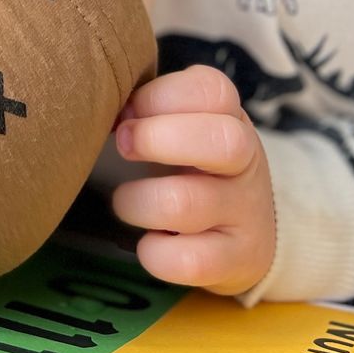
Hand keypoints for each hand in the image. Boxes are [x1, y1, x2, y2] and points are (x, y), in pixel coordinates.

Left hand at [110, 65, 274, 296]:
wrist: (247, 232)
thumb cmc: (195, 164)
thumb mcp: (185, 125)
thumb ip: (150, 108)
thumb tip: (106, 112)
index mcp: (230, 117)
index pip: (212, 90)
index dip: (159, 97)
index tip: (128, 112)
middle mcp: (247, 163)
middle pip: (222, 142)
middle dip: (155, 139)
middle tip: (122, 145)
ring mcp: (245, 214)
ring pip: (186, 203)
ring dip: (136, 201)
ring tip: (126, 201)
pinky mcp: (236, 261)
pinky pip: (189, 260)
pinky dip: (155, 252)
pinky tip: (150, 241)